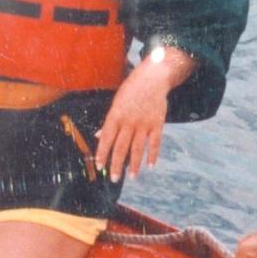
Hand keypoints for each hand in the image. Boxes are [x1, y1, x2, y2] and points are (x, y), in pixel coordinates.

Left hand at [96, 47, 192, 181]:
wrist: (152, 79)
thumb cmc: (131, 91)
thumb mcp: (116, 103)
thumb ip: (109, 122)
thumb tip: (98, 136)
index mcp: (116, 116)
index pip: (106, 138)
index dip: (102, 153)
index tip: (100, 166)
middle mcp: (129, 122)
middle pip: (121, 147)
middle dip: (116, 164)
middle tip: (114, 178)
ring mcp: (144, 124)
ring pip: (138, 148)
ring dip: (134, 164)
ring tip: (132, 177)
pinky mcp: (157, 124)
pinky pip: (155, 143)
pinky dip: (153, 155)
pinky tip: (150, 165)